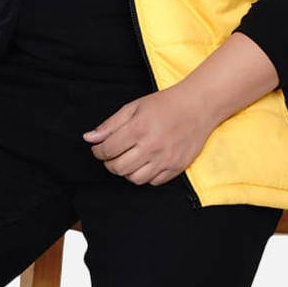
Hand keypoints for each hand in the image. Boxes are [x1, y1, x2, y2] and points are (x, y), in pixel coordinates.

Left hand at [81, 84, 213, 185]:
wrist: (198, 106)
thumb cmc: (165, 104)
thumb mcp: (134, 107)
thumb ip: (110, 124)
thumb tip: (89, 138)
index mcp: (138, 128)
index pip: (107, 150)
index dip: (98, 151)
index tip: (99, 148)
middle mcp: (151, 146)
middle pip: (118, 168)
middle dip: (109, 163)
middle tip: (112, 155)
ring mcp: (165, 159)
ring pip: (134, 179)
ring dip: (126, 171)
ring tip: (129, 159)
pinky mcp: (177, 167)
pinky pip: (153, 182)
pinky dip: (145, 176)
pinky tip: (145, 163)